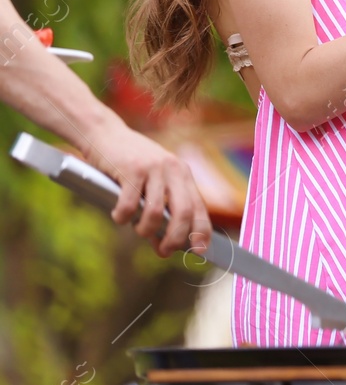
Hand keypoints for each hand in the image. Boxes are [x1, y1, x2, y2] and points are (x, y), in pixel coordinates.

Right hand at [80, 120, 212, 257]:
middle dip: (175, 238)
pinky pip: (129, 204)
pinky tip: (118, 216)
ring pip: (155, 211)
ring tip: (137, 229)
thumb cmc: (129, 164)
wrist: (105, 134)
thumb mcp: (152, 181)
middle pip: (183, 212)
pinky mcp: (131, 169)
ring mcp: (153, 168)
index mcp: (183, 174)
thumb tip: (164, 245)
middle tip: (164, 251)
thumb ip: (161, 208)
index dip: (201, 231)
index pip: (199, 207)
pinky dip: (123, 217)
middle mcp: (173, 170)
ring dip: (145, 229)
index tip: (198, 250)